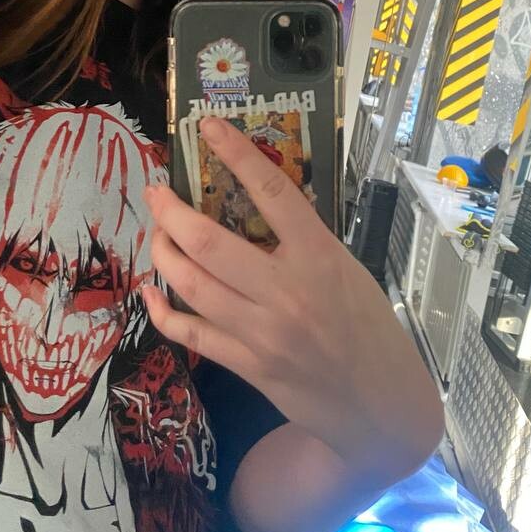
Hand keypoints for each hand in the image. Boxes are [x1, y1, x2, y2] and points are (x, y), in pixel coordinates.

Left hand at [142, 116, 440, 482]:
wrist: (379, 405)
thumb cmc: (368, 327)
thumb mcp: (347, 270)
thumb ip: (304, 242)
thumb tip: (254, 207)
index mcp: (320, 258)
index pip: (272, 193)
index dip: (236, 153)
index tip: (208, 126)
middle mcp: (287, 292)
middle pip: (209, 244)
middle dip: (171, 212)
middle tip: (157, 192)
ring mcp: (262, 333)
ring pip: (191, 285)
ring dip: (163, 253)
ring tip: (157, 233)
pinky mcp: (247, 365)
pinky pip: (190, 333)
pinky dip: (163, 309)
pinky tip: (152, 291)